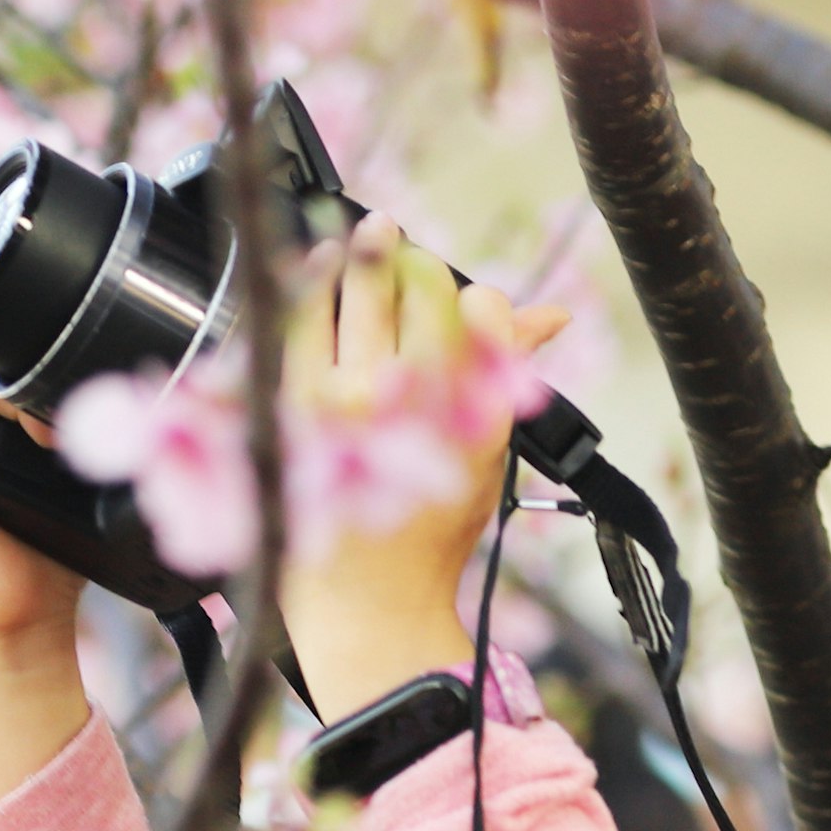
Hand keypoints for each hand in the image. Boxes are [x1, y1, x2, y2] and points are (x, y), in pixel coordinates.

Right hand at [0, 344, 85, 657]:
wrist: (15, 614)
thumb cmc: (49, 545)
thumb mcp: (72, 462)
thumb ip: (77, 406)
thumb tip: (130, 354)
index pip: (12, 329)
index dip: (60, 338)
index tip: (103, 381)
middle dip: (50, 350)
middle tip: (93, 395)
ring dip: (37, 377)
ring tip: (66, 431)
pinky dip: (14, 401)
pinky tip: (45, 442)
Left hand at [278, 211, 570, 718]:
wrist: (367, 601)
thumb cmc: (431, 528)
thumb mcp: (487, 452)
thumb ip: (508, 372)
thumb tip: (546, 316)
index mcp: (461, 407)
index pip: (464, 303)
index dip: (455, 283)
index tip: (446, 282)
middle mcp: (400, 399)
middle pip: (395, 289)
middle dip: (387, 251)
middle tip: (385, 229)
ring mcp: (336, 405)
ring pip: (338, 298)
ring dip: (342, 260)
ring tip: (348, 241)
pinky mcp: (284, 415)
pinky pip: (288, 330)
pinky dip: (296, 294)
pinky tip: (303, 279)